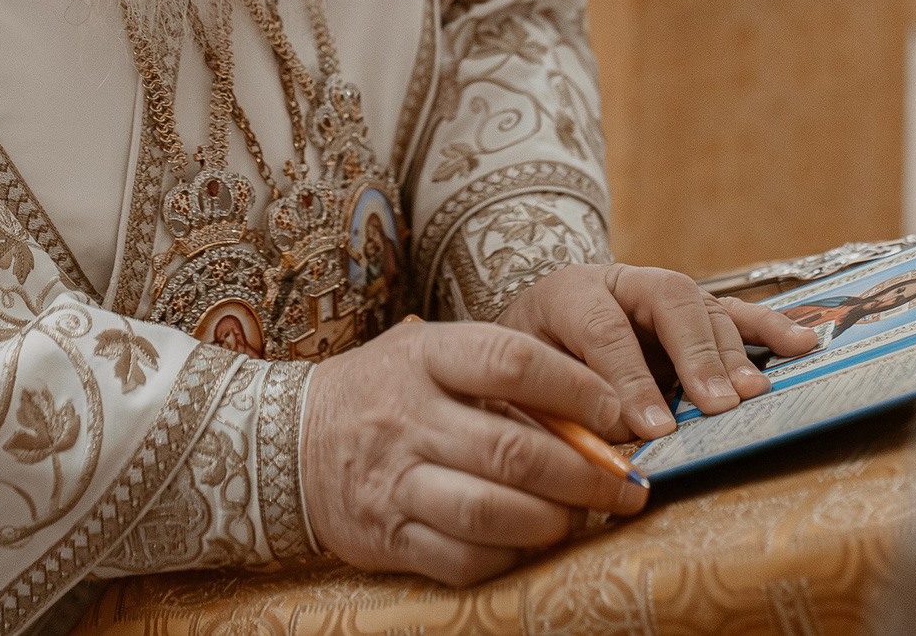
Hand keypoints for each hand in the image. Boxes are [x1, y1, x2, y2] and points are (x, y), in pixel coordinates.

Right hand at [299, 319, 646, 584]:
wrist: (286, 440)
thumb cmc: (380, 390)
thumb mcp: (425, 355)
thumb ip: (496, 374)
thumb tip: (592, 415)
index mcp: (422, 357)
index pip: (512, 361)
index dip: (577, 387)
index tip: (616, 413)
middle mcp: (406, 417)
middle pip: (514, 450)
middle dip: (587, 475)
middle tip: (629, 486)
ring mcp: (394, 481)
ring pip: (492, 512)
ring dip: (554, 521)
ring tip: (583, 517)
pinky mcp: (387, 536)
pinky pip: (463, 560)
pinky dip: (510, 557)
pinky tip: (531, 544)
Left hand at [497, 264, 818, 439]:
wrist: (529, 330)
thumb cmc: (525, 366)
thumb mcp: (520, 381)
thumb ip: (556, 410)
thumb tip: (606, 451)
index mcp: (567, 294)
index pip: (604, 329)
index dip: (629, 378)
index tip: (652, 428)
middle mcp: (622, 283)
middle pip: (669, 302)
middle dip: (694, 357)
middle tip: (713, 406)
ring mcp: (661, 293)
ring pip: (707, 308)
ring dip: (731, 355)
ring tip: (751, 396)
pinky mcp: (694, 310)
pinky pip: (738, 313)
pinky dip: (771, 329)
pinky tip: (801, 345)